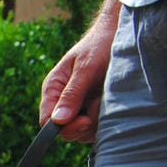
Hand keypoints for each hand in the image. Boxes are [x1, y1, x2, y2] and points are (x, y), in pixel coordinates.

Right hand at [39, 26, 112, 142]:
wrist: (120, 34)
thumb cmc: (99, 45)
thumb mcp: (86, 67)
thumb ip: (72, 94)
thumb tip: (58, 120)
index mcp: (53, 89)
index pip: (47, 121)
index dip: (64, 127)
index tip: (85, 121)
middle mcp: (62, 101)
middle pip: (65, 130)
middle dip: (84, 123)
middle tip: (100, 105)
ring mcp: (79, 108)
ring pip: (83, 132)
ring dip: (98, 120)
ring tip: (107, 96)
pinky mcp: (94, 111)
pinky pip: (96, 127)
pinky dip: (106, 119)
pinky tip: (111, 101)